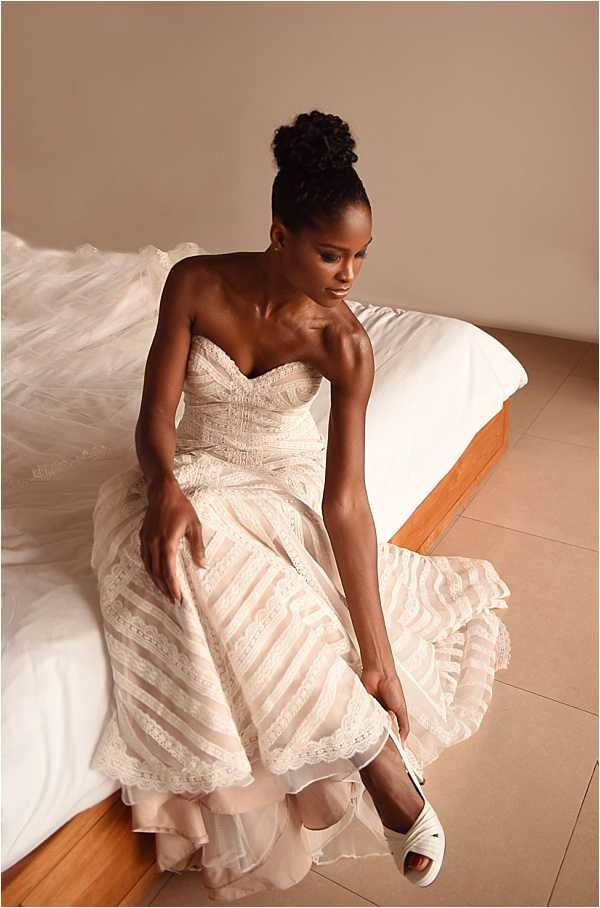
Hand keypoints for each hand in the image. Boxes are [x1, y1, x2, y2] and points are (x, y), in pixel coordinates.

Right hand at [139, 477, 205, 604]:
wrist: (162, 492)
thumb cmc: (181, 507)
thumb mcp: (195, 526)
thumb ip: (198, 547)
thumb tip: (202, 565)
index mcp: (168, 543)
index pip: (169, 572)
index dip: (173, 587)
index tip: (178, 599)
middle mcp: (154, 544)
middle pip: (157, 574)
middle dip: (164, 589)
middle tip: (172, 601)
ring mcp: (146, 541)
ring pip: (149, 568)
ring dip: (156, 582)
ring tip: (164, 591)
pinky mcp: (142, 537)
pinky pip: (144, 558)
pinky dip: (149, 570)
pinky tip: (154, 574)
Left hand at [360, 666, 410, 745]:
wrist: (378, 674)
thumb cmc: (392, 687)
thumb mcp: (401, 709)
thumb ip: (403, 725)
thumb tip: (403, 742)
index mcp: (392, 715)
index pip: (391, 733)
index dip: (390, 742)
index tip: (389, 753)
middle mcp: (381, 714)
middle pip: (379, 731)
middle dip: (379, 737)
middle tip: (377, 746)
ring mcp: (371, 711)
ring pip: (369, 726)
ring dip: (370, 729)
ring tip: (369, 735)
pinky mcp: (362, 708)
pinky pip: (361, 718)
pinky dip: (362, 722)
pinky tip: (362, 726)